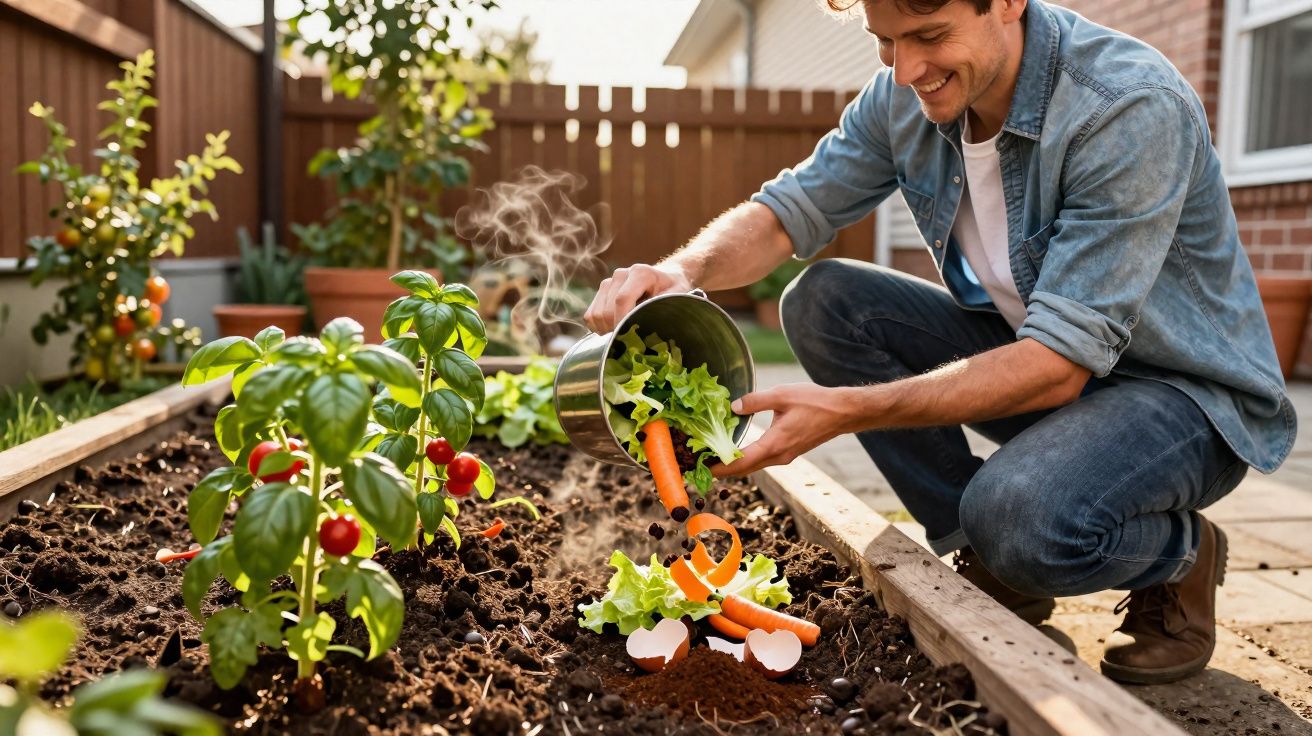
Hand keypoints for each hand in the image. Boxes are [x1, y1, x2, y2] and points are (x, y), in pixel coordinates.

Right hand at [584, 263, 692, 333]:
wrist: (665, 277)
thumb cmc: (672, 289)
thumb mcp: (676, 297)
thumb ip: (663, 308)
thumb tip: (649, 328)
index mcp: (640, 273)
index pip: (622, 299)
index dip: (621, 321)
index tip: (626, 337)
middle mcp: (621, 274)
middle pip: (606, 310)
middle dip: (615, 329)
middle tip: (628, 342)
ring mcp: (609, 282)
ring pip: (596, 314)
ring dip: (606, 330)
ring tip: (622, 335)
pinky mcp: (602, 291)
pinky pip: (590, 315)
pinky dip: (598, 328)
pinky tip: (613, 331)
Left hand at [711, 382, 853, 477]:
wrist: (843, 412)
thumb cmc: (815, 402)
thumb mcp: (781, 395)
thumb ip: (755, 401)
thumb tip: (733, 407)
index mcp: (774, 445)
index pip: (740, 463)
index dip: (719, 467)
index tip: (700, 468)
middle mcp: (779, 456)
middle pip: (744, 469)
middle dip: (722, 469)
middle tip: (700, 464)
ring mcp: (785, 456)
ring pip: (754, 466)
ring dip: (734, 465)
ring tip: (713, 457)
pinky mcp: (789, 452)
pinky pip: (762, 460)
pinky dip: (747, 459)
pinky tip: (737, 450)